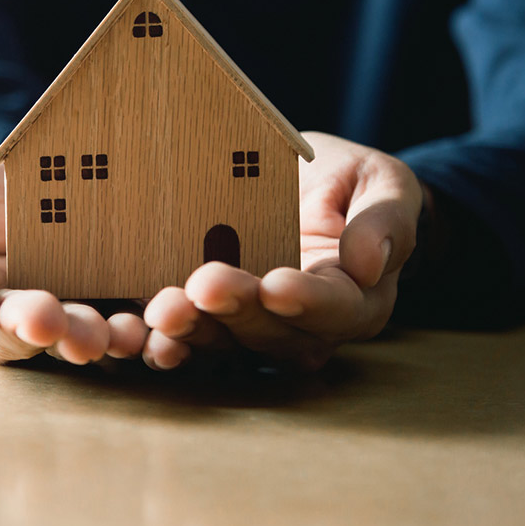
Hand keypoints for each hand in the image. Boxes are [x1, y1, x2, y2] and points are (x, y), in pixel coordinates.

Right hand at [0, 152, 149, 363]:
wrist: (32, 179)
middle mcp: (5, 317)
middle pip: (16, 332)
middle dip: (32, 327)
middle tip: (45, 320)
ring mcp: (58, 316)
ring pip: (69, 337)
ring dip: (86, 337)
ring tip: (103, 332)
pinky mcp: (105, 306)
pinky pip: (120, 327)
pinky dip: (135, 333)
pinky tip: (146, 327)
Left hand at [142, 132, 422, 371]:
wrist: (310, 187)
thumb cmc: (353, 183)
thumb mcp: (383, 183)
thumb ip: (385, 220)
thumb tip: (369, 264)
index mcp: (355, 298)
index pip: (335, 308)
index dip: (307, 301)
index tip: (277, 284)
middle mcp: (304, 326)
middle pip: (273, 333)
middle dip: (237, 311)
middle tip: (204, 284)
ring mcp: (254, 326)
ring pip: (226, 341)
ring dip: (193, 331)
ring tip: (164, 311)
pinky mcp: (211, 317)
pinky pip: (188, 336)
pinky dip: (163, 338)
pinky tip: (139, 329)